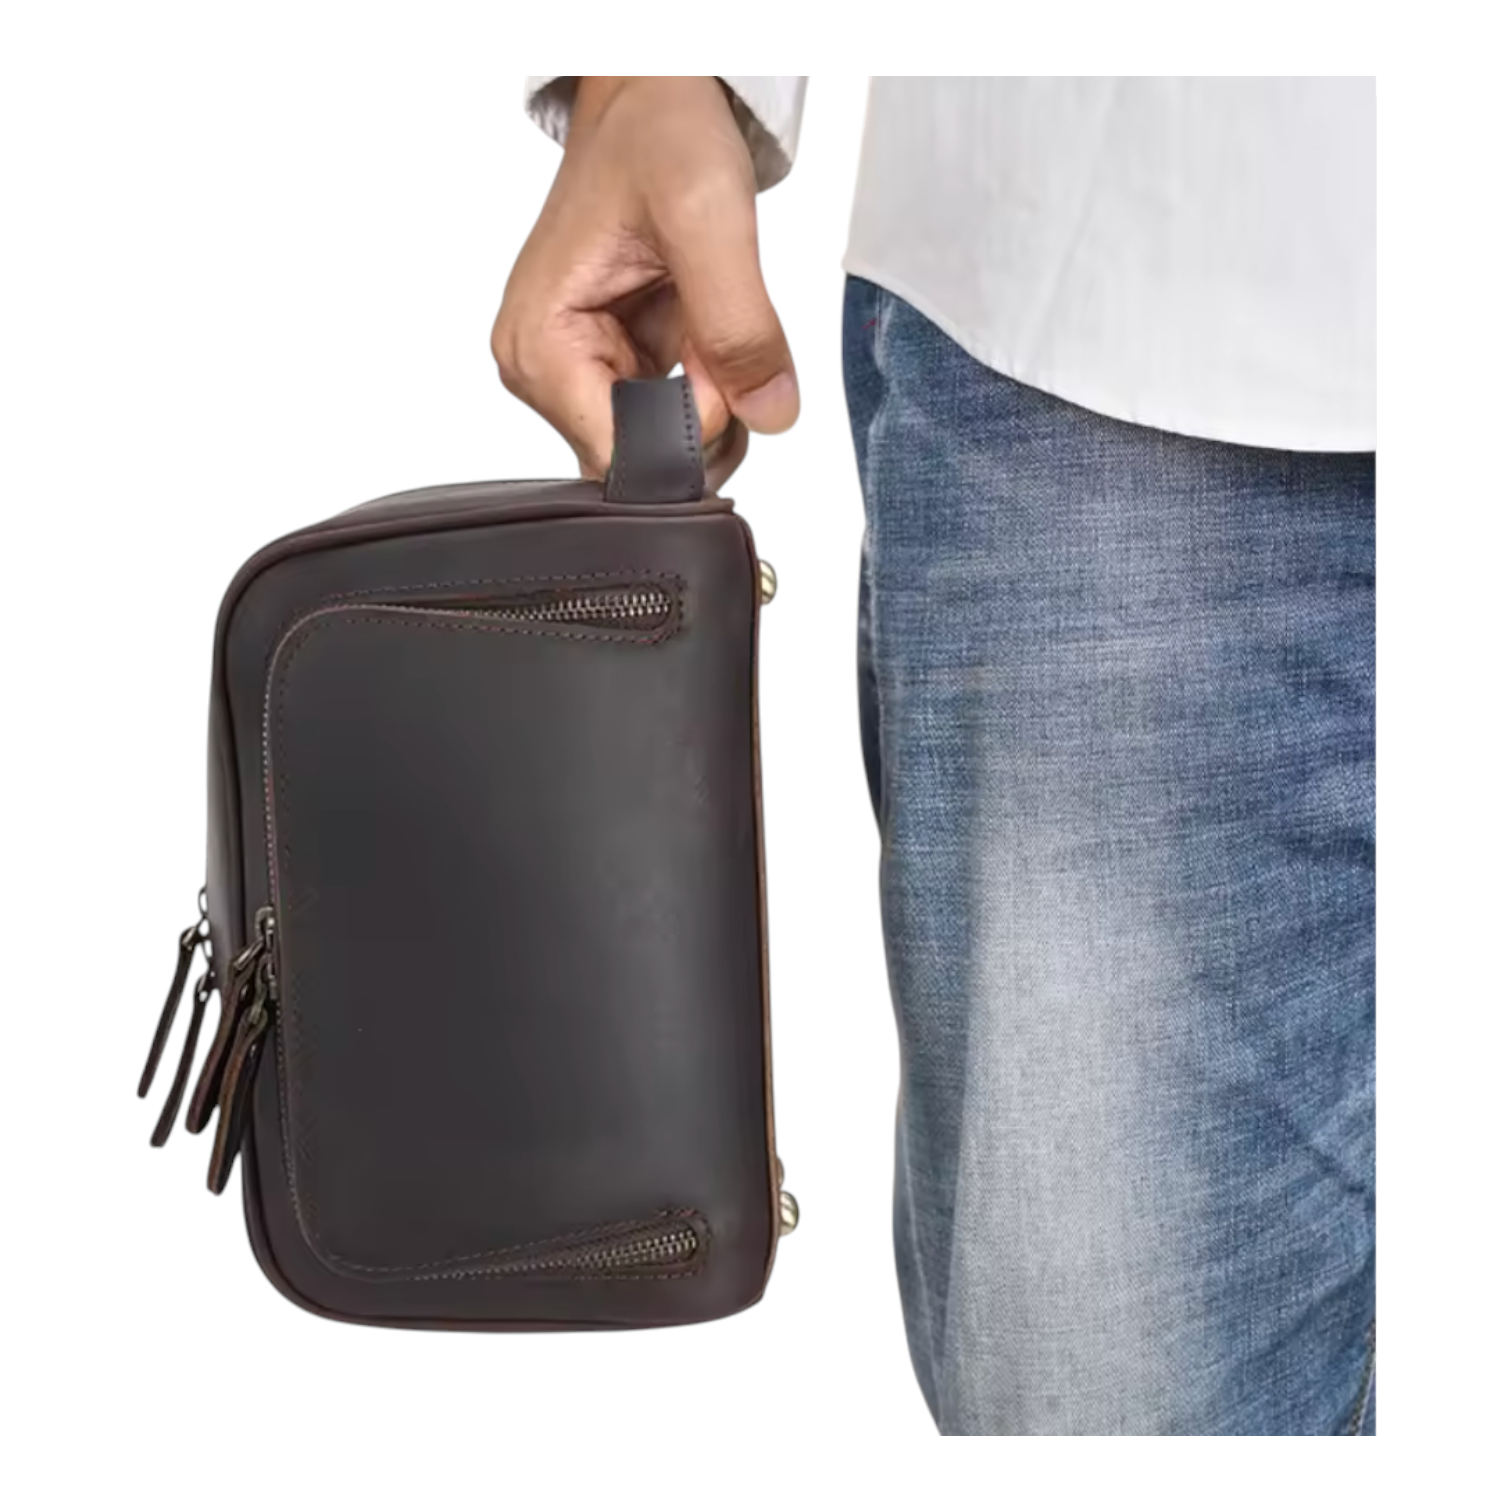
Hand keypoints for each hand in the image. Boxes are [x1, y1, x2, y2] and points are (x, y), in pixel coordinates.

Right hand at [492, 77, 798, 483]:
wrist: (655, 95)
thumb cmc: (656, 133)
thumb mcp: (707, 219)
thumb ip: (738, 326)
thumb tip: (770, 413)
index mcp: (537, 345)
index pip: (619, 454)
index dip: (688, 427)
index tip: (715, 362)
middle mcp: (545, 371)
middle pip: (642, 457)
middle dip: (703, 412)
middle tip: (715, 330)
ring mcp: (581, 372)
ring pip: (667, 442)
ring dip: (712, 395)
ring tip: (706, 313)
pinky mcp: (617, 365)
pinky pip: (678, 412)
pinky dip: (712, 381)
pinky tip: (703, 323)